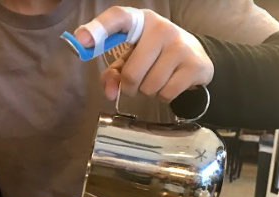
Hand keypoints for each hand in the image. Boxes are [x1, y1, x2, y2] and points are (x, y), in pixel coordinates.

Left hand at [74, 7, 213, 101]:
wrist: (197, 56)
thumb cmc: (155, 55)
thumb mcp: (132, 59)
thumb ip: (114, 73)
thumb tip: (110, 92)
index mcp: (141, 21)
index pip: (118, 17)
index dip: (98, 29)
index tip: (81, 41)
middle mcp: (161, 28)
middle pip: (132, 73)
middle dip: (130, 86)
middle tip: (137, 83)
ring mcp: (180, 45)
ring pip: (150, 86)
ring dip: (148, 91)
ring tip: (157, 80)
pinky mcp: (194, 64)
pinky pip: (166, 93)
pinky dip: (164, 96)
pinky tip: (170, 84)